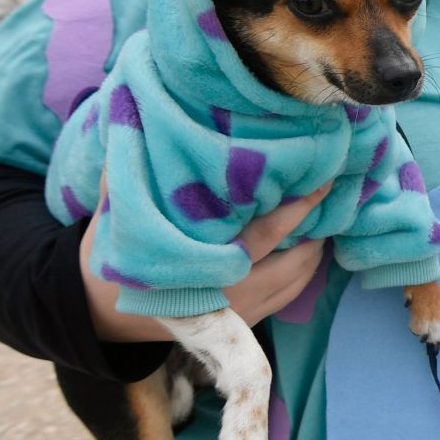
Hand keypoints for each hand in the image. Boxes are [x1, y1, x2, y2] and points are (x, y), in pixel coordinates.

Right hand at [83, 177, 334, 342]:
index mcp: (204, 266)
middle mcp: (232, 294)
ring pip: (300, 277)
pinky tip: (309, 240)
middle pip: (295, 258)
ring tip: (324, 211)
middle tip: (333, 189)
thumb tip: (138, 118)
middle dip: (318, 224)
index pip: (267, 233)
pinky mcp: (249, 321)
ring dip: (316, 245)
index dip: (299, 206)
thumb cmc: (114, 260)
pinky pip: (293, 293)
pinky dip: (307, 267)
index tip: (323, 178)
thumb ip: (130, 175)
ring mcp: (243, 312)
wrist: (105, 316)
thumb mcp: (117, 218)